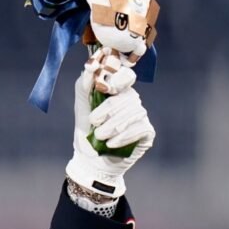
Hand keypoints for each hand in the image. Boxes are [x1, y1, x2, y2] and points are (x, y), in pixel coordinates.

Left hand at [65, 50, 154, 198]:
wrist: (90, 160)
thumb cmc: (86, 132)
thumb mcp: (81, 108)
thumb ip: (83, 87)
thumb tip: (90, 67)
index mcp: (118, 91)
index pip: (127, 75)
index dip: (120, 79)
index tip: (107, 88)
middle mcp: (132, 101)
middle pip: (127, 97)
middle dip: (107, 111)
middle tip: (93, 124)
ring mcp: (141, 116)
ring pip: (132, 113)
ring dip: (112, 127)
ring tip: (99, 137)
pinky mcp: (147, 132)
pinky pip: (139, 128)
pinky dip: (122, 137)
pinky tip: (111, 144)